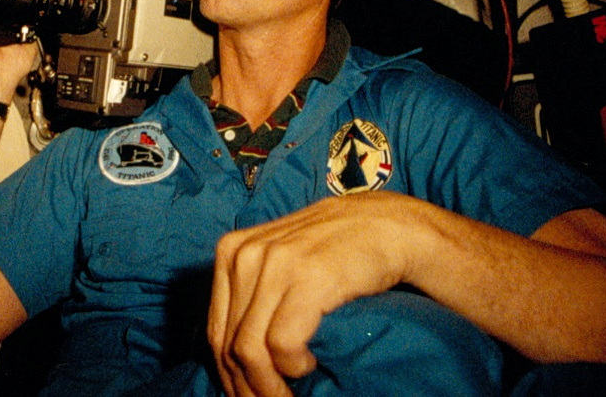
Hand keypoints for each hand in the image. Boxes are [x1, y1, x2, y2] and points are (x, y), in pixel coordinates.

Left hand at [207, 192, 423, 396]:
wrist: (390, 226)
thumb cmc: (335, 251)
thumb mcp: (281, 260)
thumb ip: (253, 292)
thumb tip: (231, 354)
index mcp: (232, 250)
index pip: (215, 330)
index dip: (229, 375)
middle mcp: (246, 254)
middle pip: (229, 344)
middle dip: (247, 387)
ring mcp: (276, 264)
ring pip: (250, 349)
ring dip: (270, 385)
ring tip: (291, 393)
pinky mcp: (308, 278)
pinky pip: (282, 343)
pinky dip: (293, 366)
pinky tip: (310, 363)